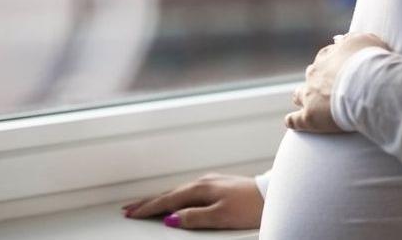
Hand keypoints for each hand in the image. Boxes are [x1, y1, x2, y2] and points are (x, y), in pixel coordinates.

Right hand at [121, 172, 263, 229]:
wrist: (272, 194)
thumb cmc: (249, 206)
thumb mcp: (220, 217)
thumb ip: (194, 217)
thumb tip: (171, 218)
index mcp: (200, 189)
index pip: (167, 200)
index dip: (149, 208)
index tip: (133, 213)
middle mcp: (202, 182)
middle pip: (169, 193)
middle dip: (148, 202)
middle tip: (130, 209)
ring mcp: (210, 181)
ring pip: (177, 190)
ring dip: (160, 198)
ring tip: (146, 205)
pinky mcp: (218, 184)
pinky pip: (188, 190)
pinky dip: (174, 195)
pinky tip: (174, 199)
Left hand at [285, 32, 390, 133]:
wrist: (369, 84)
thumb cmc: (371, 62)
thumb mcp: (365, 41)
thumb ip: (351, 39)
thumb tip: (338, 39)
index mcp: (328, 56)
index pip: (325, 57)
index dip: (331, 64)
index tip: (338, 70)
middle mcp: (315, 73)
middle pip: (311, 75)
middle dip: (317, 80)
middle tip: (330, 88)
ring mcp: (310, 94)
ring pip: (299, 95)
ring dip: (302, 97)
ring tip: (308, 104)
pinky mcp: (310, 116)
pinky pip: (296, 120)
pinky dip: (293, 121)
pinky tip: (290, 122)